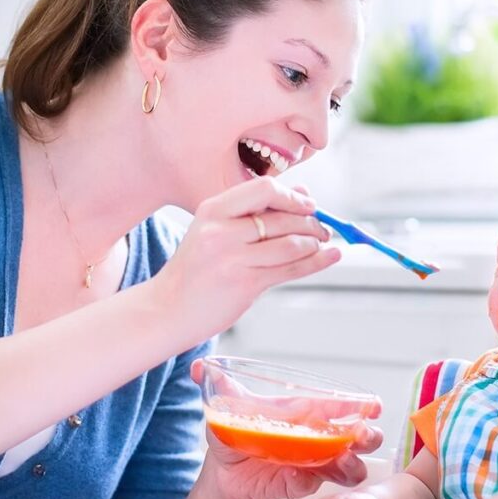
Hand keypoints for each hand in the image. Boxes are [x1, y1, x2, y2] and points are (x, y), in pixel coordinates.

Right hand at [154, 177, 337, 345]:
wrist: (167, 309)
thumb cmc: (196, 270)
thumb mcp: (216, 231)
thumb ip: (256, 211)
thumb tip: (302, 193)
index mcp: (213, 209)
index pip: (264, 188)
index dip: (293, 196)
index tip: (309, 205)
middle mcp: (221, 230)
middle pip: (282, 217)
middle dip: (311, 222)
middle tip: (323, 229)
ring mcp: (232, 258)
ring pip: (291, 244)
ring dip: (314, 243)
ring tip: (322, 245)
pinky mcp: (244, 283)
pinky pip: (290, 269)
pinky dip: (317, 262)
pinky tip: (330, 256)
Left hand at [189, 360, 383, 498]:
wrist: (222, 469)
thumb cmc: (234, 430)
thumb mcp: (226, 405)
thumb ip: (219, 385)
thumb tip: (198, 367)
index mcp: (304, 411)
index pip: (338, 406)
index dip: (359, 405)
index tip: (374, 405)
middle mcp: (314, 436)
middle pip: (355, 436)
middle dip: (367, 436)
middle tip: (365, 435)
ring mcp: (310, 462)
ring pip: (345, 465)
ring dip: (350, 463)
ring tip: (343, 461)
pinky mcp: (298, 483)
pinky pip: (312, 484)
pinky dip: (311, 480)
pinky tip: (306, 475)